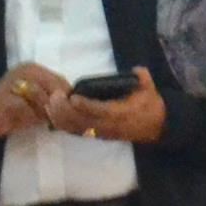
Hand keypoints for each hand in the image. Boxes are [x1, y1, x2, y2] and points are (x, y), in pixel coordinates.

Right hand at [0, 65, 67, 141]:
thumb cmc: (13, 109)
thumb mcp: (37, 103)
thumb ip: (53, 100)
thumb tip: (73, 108)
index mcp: (34, 69)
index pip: (60, 81)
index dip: (68, 99)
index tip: (71, 114)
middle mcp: (25, 71)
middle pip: (54, 87)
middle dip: (59, 107)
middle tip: (59, 121)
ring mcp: (13, 82)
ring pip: (41, 97)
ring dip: (45, 113)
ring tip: (45, 121)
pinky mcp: (5, 98)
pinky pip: (26, 108)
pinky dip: (31, 117)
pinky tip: (31, 123)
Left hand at [52, 74, 167, 145]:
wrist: (156, 126)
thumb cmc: (150, 105)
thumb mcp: (150, 88)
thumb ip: (142, 77)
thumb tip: (135, 71)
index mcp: (121, 114)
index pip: (100, 111)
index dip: (85, 105)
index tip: (72, 97)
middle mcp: (109, 126)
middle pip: (83, 121)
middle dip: (66, 111)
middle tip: (54, 97)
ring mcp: (103, 132)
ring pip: (78, 128)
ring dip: (62, 119)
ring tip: (49, 105)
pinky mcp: (98, 135)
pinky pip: (78, 131)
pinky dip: (65, 124)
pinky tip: (53, 115)